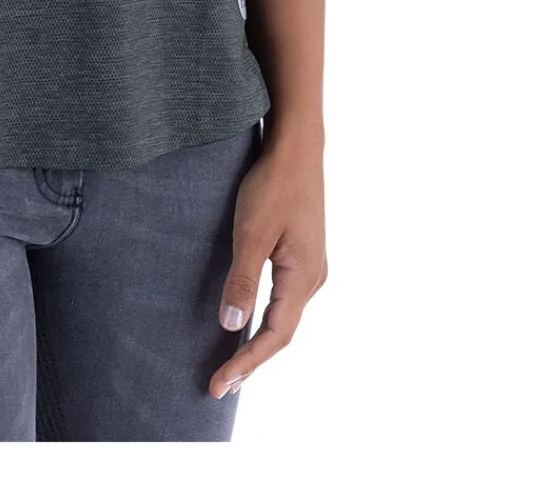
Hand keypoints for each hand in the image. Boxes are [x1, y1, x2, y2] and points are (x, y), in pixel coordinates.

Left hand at [209, 135, 326, 398]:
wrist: (296, 147)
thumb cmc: (273, 185)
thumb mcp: (251, 232)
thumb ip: (242, 280)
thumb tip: (231, 326)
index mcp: (303, 279)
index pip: (274, 336)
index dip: (246, 363)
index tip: (219, 385)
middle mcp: (313, 279)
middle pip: (282, 333)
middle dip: (251, 360)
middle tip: (220, 384)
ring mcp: (310, 266)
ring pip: (285, 316)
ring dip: (260, 341)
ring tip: (233, 363)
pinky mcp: (302, 253)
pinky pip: (285, 298)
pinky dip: (266, 317)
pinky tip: (250, 320)